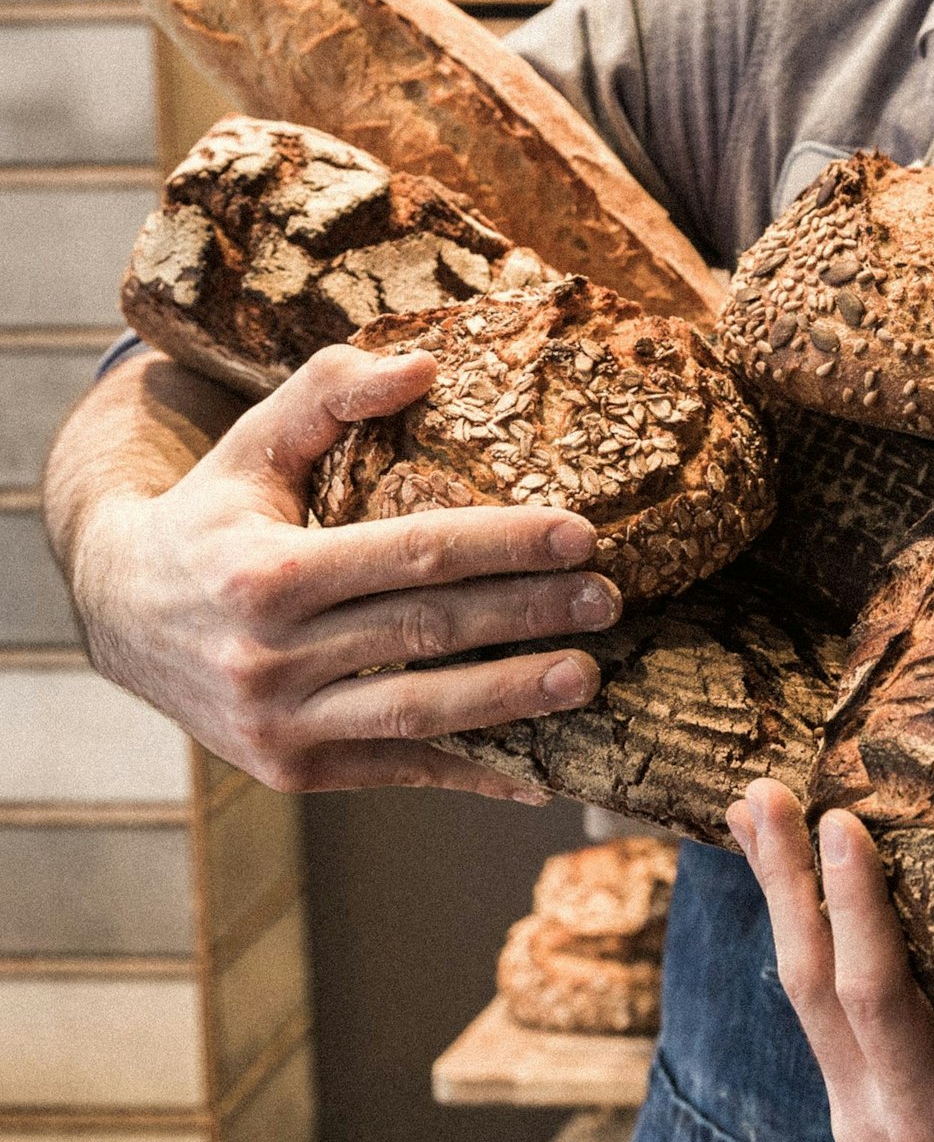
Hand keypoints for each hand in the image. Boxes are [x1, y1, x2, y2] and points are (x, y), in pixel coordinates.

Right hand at [69, 343, 620, 798]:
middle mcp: (266, 656)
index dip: (504, 544)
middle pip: (427, 633)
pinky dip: (473, 774)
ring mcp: (277, 724)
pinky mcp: (290, 771)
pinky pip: (398, 771)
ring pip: (417, 714)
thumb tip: (426, 367)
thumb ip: (333, 391)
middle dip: (528, 615)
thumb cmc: (212, 515)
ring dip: (513, 700)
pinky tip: (542, 771)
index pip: (412, 553)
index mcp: (264, 570)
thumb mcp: (256, 441)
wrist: (116, 614)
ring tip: (589, 677)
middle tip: (609, 599)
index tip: (582, 534)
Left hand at [728, 778, 933, 1141]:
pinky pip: (820, 991)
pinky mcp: (862, 1081)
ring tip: (752, 808)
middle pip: (810, 984)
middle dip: (786, 883)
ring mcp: (858, 1101)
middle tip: (761, 794)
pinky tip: (787, 863)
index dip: (855, 910)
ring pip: (800, 984)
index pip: (874, 1000)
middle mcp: (873, 1116)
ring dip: (781, 892)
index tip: (844, 824)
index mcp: (930, 1126)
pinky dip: (802, 919)